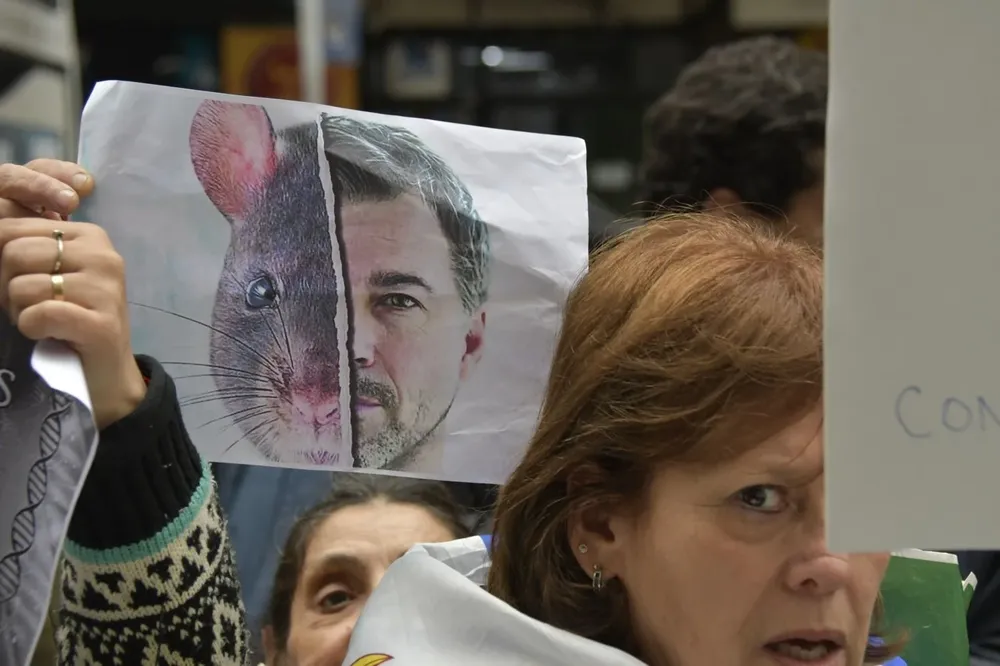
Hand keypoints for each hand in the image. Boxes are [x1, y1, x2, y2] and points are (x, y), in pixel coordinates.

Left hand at [0, 161, 145, 427]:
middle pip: (13, 253)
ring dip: (19, 312)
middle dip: (7, 287)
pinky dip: (32, 330)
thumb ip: (23, 248)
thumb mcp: (50, 273)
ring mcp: (106, 288)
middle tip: (30, 308)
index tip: (22, 284)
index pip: (11, 228)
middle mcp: (103, 254)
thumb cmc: (70, 320)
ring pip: (22, 286)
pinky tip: (51, 336)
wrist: (107, 374)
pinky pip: (38, 315)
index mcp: (89, 235)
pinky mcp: (102, 324)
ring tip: (43, 323)